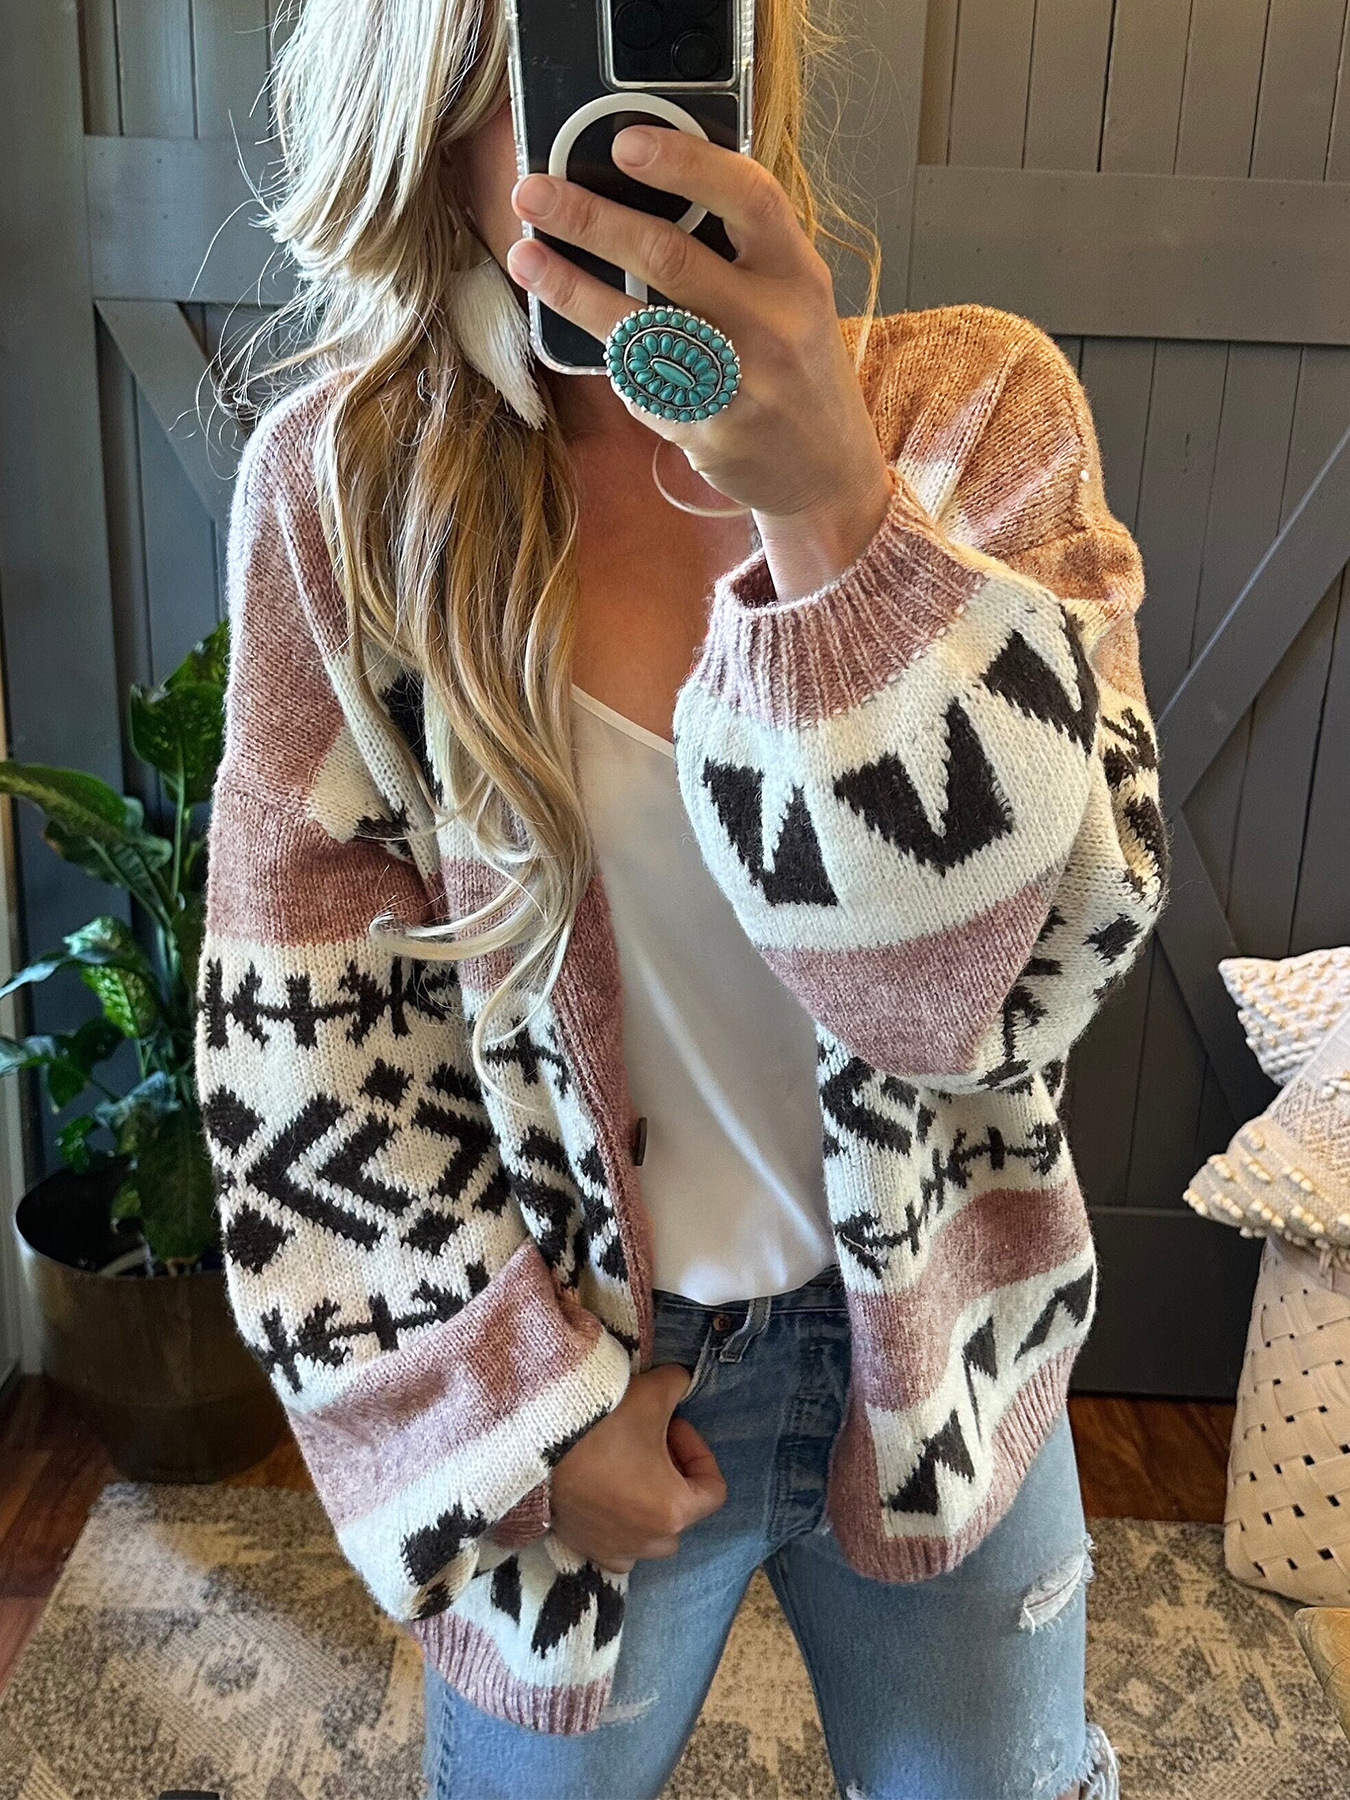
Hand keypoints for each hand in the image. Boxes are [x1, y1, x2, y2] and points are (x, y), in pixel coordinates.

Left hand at [506, 127, 892, 598]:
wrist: (825, 469)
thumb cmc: (796, 364)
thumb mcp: (792, 294)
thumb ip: (739, 247)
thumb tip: (644, 190)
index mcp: (797, 272)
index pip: (749, 197)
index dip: (686, 163)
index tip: (625, 142)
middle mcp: (772, 324)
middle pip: (669, 257)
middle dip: (590, 219)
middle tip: (533, 193)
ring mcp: (738, 383)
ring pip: (636, 325)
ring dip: (570, 288)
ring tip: (525, 257)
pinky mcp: (705, 431)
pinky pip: (639, 382)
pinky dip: (610, 355)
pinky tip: (581, 332)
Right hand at [550, 1363, 726, 1573]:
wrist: (533, 1445)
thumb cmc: (600, 1425)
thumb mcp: (652, 1394)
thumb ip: (678, 1386)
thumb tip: (682, 1382)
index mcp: (674, 1510)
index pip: (712, 1489)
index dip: (698, 1450)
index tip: (672, 1426)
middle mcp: (649, 1541)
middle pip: (684, 1512)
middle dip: (675, 1475)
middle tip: (652, 1440)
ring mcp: (615, 1551)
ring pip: (652, 1533)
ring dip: (650, 1502)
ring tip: (628, 1464)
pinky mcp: (585, 1549)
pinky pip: (618, 1547)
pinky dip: (620, 1526)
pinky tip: (604, 1491)